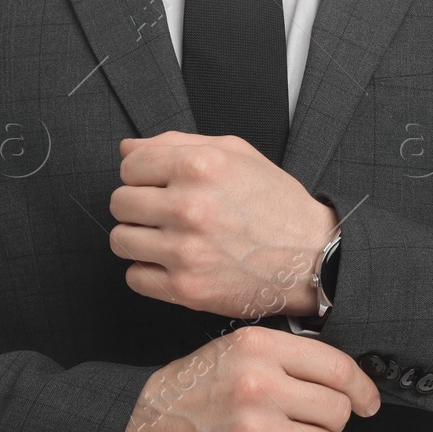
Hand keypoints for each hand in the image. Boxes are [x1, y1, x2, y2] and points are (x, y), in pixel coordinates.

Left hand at [109, 132, 337, 318]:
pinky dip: (148, 271)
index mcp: (200, 166)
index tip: (158, 184)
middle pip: (119, 202)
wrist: (313, 257)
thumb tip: (127, 148)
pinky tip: (173, 263)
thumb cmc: (275, 203)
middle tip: (164, 212)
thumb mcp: (235, 154)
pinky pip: (134, 277)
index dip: (142, 174)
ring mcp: (186, 251)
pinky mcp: (187, 289)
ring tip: (167, 237)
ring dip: (139, 238)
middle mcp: (189, 207)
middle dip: (138, 205)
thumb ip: (177, 143)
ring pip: (120, 240)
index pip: (130, 165)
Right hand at [112, 325, 380, 431]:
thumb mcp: (236, 350)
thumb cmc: (193, 389)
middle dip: (328, 423)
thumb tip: (345, 379)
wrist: (142, 428)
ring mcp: (254, 431)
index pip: (337, 367)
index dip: (361, 388)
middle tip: (304, 423)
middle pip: (337, 411)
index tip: (367, 402)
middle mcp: (259, 385)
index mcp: (259, 347)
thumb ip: (287, 357)